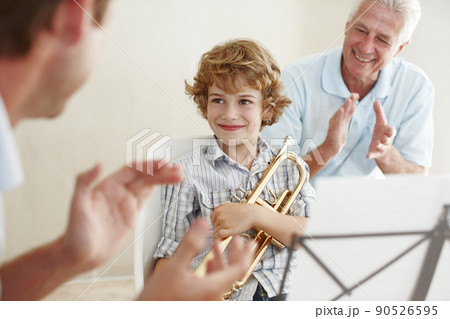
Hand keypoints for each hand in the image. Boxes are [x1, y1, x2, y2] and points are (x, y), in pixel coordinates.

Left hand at [62, 161, 182, 270]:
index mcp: (107, 186)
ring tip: (178, 176)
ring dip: (163, 179)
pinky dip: (158, 191)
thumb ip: (84, 182)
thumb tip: (98, 164)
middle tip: (177, 170)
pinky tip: (167, 186)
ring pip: (147, 186)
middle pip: (144, 177)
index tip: (162, 164)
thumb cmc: (75, 233)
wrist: (79, 257)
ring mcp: (125, 204)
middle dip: (161, 172)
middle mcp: (117, 192)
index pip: (132, 170)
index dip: (148, 165)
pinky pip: (146, 200)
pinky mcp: (131, 217)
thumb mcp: (77, 205)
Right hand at [138, 219, 253, 299]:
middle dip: (236, 252)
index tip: (251, 241)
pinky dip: (214, 268)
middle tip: (239, 238)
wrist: (146, 314)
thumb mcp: (174, 266)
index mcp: (213, 287)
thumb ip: (191, 244)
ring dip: (223, 258)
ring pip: (223, 276)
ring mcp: (207, 299)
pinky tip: (209, 262)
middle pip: (233, 272)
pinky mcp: (199, 299)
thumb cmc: (158, 299)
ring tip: (219, 244)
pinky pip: (214, 282)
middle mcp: (214, 296)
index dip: (246, 252)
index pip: (239, 268)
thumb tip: (203, 223)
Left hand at [211, 203, 259, 239]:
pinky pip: (218, 236)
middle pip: (214, 226)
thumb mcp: (228, 207)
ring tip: (229, 232)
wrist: (252, 214)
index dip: (217, 224)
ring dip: (221, 234)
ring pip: (215, 232)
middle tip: (228, 229)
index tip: (222, 226)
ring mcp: (222, 222)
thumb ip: (220, 212)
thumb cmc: (242, 211)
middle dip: (220, 229)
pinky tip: (224, 238)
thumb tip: (214, 219)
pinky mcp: (226, 230)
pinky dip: (219, 239)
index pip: (212, 220)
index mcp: (218, 209)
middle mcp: (219, 215)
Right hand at [323, 93, 358, 154]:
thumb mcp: (345, 123)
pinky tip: (341, 109)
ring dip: (345, 106)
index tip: (356, 94)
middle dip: (349, 101)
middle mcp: (336, 119)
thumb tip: (354, 105)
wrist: (332, 147)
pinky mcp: (334, 129)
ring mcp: (335, 124)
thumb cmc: (338, 136)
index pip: (347, 108)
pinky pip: (337, 121)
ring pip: (341, 113)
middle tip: (355, 94)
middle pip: (344, 108)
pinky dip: (339, 115)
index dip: (351, 101)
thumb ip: (348, 114)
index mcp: (340, 117)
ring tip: (349, 99)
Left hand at [367, 101, 396, 158]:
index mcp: (388, 132)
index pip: (391, 131)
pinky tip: (367, 156)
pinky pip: (373, 154)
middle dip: (386, 139)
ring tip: (376, 144)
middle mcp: (386, 140)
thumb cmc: (382, 133)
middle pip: (387, 140)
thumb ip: (379, 112)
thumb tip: (376, 100)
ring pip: (381, 147)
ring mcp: (381, 148)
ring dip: (379, 146)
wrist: (383, 149)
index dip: (391, 131)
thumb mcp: (381, 123)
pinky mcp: (375, 153)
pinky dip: (371, 155)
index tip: (390, 131)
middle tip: (383, 138)